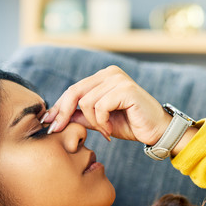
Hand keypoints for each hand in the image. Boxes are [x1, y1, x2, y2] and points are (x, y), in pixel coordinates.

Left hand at [41, 66, 171, 144]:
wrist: (157, 132)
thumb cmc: (131, 125)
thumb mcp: (99, 121)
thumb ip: (80, 116)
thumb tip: (55, 117)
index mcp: (103, 77)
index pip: (73, 89)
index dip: (58, 107)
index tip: (47, 123)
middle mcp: (110, 73)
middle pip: (75, 92)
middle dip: (64, 113)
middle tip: (58, 130)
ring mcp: (118, 79)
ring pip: (86, 102)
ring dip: (93, 122)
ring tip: (105, 132)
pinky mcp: (126, 89)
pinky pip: (100, 106)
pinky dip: (102, 122)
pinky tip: (110, 130)